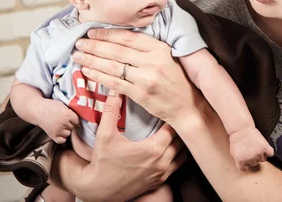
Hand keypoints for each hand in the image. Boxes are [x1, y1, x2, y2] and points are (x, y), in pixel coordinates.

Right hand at [37, 99, 78, 143]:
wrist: (38, 110)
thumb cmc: (50, 106)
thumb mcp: (62, 105)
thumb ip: (70, 111)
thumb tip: (78, 117)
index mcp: (67, 114)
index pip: (77, 120)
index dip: (74, 119)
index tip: (71, 118)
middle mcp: (64, 123)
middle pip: (72, 127)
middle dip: (69, 124)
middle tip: (62, 120)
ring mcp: (58, 130)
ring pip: (68, 133)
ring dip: (65, 130)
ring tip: (60, 125)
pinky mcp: (53, 135)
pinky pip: (62, 140)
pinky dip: (62, 138)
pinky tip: (60, 133)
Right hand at [70, 92, 187, 200]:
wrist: (99, 190)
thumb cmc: (102, 162)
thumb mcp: (105, 134)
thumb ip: (111, 110)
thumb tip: (115, 90)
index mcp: (153, 149)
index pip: (174, 128)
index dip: (173, 116)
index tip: (170, 107)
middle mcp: (162, 163)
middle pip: (182, 141)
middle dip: (180, 128)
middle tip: (176, 115)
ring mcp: (162, 174)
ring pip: (183, 155)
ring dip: (181, 143)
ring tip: (177, 131)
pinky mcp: (160, 182)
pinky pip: (177, 167)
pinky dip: (178, 156)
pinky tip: (172, 148)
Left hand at [73, 28, 202, 124]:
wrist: (188, 106)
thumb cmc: (177, 80)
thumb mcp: (167, 57)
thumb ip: (148, 48)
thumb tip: (120, 38)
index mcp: (159, 48)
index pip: (128, 38)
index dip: (107, 34)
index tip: (92, 32)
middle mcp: (152, 61)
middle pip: (117, 51)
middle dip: (94, 46)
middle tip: (79, 42)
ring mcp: (146, 78)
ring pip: (112, 66)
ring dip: (92, 60)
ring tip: (78, 55)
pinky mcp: (140, 94)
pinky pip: (114, 83)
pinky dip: (99, 76)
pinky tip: (87, 71)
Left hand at [229, 126, 273, 170]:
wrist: (241, 128)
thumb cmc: (236, 139)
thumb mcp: (233, 152)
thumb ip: (239, 161)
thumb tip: (245, 166)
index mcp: (241, 160)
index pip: (245, 168)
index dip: (246, 164)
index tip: (246, 159)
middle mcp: (250, 158)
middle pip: (255, 163)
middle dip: (253, 158)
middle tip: (250, 150)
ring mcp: (257, 153)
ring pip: (263, 159)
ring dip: (260, 154)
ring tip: (256, 146)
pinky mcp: (264, 147)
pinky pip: (270, 153)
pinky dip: (268, 151)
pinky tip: (264, 148)